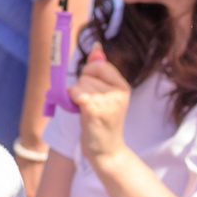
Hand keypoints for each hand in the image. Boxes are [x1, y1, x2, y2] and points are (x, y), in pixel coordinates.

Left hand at [72, 44, 134, 167]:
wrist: (106, 150)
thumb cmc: (103, 121)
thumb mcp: (105, 93)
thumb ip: (100, 69)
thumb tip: (96, 46)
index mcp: (123, 86)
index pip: (99, 64)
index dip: (89, 74)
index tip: (93, 89)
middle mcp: (118, 93)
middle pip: (87, 74)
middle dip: (82, 87)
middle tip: (91, 105)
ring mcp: (108, 101)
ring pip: (79, 84)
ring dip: (76, 97)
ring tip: (87, 112)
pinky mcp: (94, 110)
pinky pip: (76, 93)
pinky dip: (73, 100)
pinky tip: (81, 112)